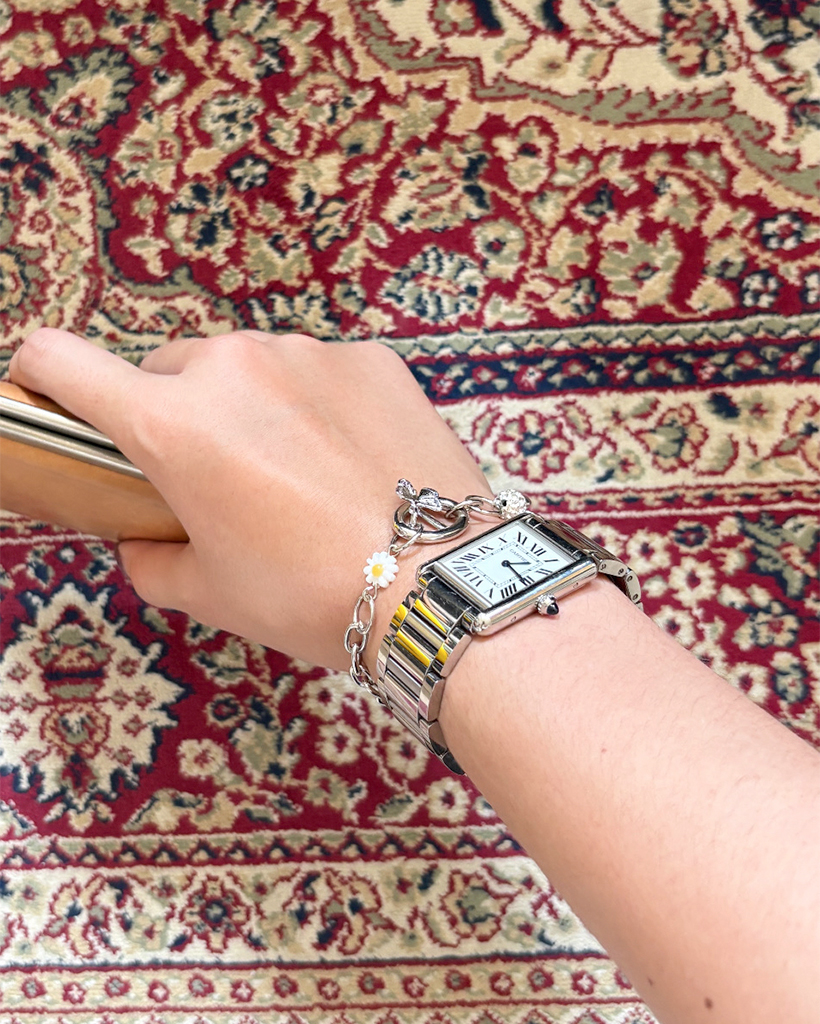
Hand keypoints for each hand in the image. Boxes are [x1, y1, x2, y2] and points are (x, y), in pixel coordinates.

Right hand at [9, 329, 487, 667]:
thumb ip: (151, 560)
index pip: (63, 361)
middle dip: (174, 414)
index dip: (43, 377)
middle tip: (215, 477)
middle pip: (168, 370)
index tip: (53, 401)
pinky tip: (351, 459)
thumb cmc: (312, 596)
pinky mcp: (371, 356)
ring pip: (247, 367)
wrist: (442, 583)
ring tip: (297, 473)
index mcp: (174, 423)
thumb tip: (139, 540)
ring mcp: (309, 352)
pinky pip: (317, 371)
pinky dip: (315, 403)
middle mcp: (234, 366)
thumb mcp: (212, 594)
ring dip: (249, 406)